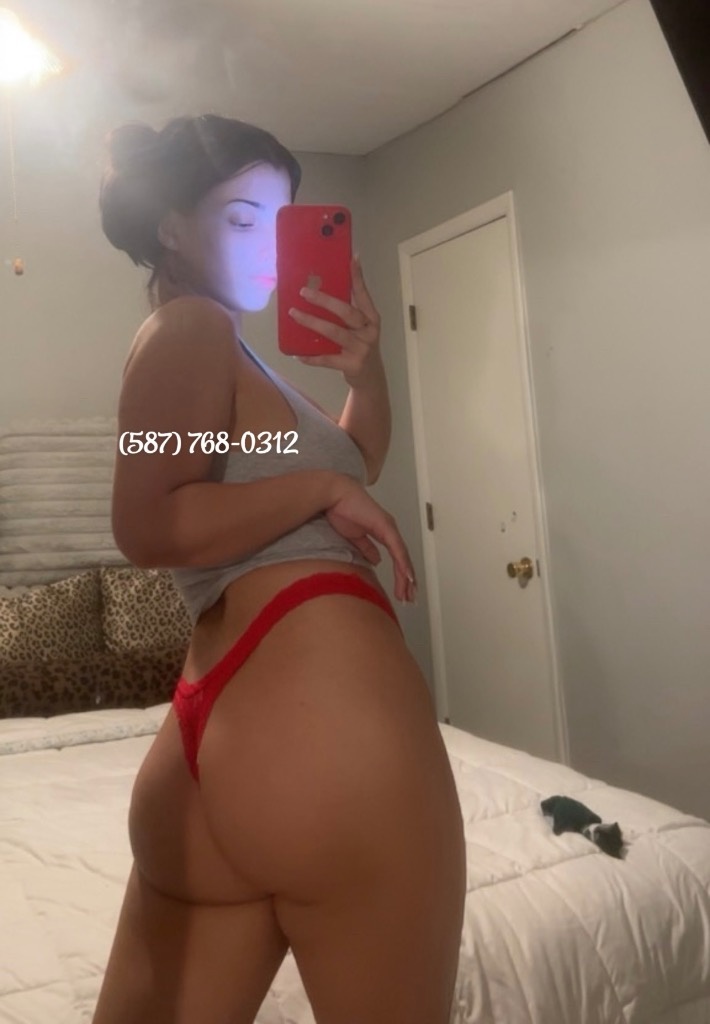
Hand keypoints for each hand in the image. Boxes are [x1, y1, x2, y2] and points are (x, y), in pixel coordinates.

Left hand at [287, 255, 381, 387]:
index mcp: (371, 318)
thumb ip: (346, 312)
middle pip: (346, 311)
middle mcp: (368, 331)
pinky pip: (327, 359)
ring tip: (294, 314)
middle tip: (304, 291)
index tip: (351, 259)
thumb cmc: (360, 346)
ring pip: (334, 332)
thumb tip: (321, 288)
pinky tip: (297, 353)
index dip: (357, 277)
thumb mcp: (360, 328)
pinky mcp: (351, 365)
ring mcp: (361, 349)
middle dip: (324, 300)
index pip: (363, 294)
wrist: (370, 378)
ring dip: (312, 322)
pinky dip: (311, 356)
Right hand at [325, 477, 416, 603]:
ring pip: (403, 556)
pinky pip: (397, 548)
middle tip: (410, 598)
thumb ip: (367, 548)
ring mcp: (389, 528)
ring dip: (407, 576)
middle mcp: (390, 531)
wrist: (334, 495)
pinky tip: (407, 575)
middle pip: (403, 559)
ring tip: (409, 592)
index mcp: (383, 533)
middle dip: (407, 580)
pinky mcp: (385, 526)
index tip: (403, 591)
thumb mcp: (355, 537)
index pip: (397, 558)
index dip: (401, 575)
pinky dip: (403, 562)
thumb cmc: (341, 511)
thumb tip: (377, 561)